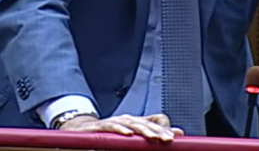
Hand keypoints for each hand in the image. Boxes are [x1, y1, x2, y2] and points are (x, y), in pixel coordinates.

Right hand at [58, 114, 183, 141]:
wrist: (80, 131)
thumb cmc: (109, 134)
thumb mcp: (132, 136)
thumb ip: (152, 133)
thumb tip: (178, 132)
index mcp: (135, 122)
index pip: (153, 122)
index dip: (163, 130)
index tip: (173, 138)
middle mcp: (126, 119)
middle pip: (145, 123)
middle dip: (157, 131)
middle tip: (167, 139)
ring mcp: (114, 121)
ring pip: (131, 124)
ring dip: (143, 131)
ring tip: (154, 138)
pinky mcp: (100, 126)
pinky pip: (111, 127)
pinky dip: (120, 130)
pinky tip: (128, 134)